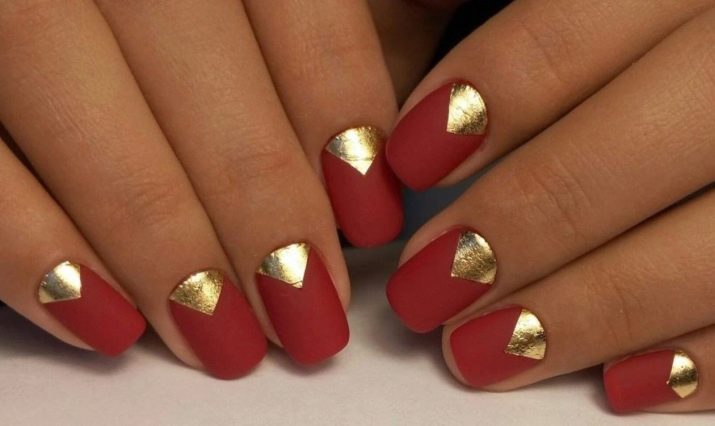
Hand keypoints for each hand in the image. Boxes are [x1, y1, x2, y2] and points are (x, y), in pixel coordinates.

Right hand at [0, 0, 438, 378]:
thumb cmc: (202, 13)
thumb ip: (365, 18)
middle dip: (258, 202)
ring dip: (160, 240)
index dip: (338, 110)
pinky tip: (104, 322)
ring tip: (226, 339)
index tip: (372, 214)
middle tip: (308, 312)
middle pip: (191, 63)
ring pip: (76, 107)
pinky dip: (25, 249)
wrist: (68, 12)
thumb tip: (438, 107)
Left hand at [385, 0, 714, 413]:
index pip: (566, 36)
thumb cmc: (672, 35)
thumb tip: (430, 121)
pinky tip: (620, 383)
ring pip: (711, 250)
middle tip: (428, 286)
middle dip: (519, 228)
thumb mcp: (620, 1)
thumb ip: (540, 40)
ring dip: (587, 312)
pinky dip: (705, 360)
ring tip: (485, 350)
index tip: (409, 159)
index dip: (482, 103)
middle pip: (633, 152)